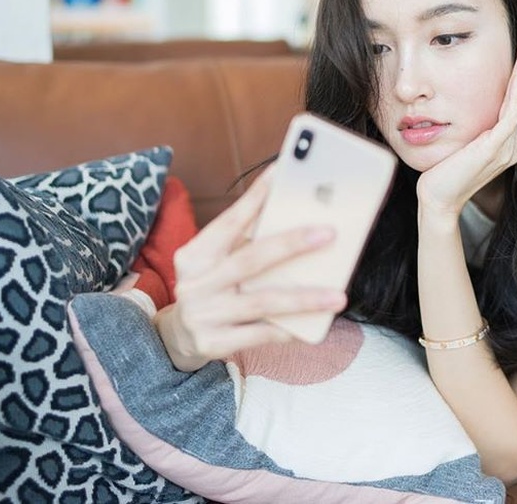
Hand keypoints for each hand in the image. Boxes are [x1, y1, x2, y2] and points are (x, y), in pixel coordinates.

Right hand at [154, 167, 347, 370]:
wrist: (177, 336)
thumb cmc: (211, 287)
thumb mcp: (217, 261)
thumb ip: (247, 240)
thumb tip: (295, 210)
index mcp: (194, 255)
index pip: (229, 222)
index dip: (255, 197)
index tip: (281, 173)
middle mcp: (195, 283)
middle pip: (249, 259)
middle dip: (292, 244)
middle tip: (329, 233)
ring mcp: (203, 315)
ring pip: (262, 302)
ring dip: (305, 298)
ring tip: (339, 296)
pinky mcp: (213, 343)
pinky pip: (261, 335)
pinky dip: (289, 328)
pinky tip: (316, 323)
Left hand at [416, 42, 516, 216]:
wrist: (437, 198)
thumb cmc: (442, 173)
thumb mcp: (460, 144)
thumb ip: (470, 130)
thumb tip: (461, 107)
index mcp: (505, 146)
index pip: (516, 108)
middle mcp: (511, 147)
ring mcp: (506, 150)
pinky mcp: (496, 149)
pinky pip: (512, 115)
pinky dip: (516, 93)